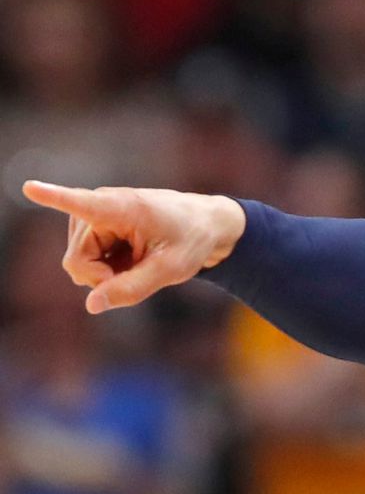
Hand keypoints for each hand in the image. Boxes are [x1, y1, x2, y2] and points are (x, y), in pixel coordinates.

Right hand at [21, 181, 246, 313]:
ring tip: (138, 260)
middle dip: (102, 277)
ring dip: (106, 273)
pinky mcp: (89, 225)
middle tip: (138, 272)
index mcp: (123, 207)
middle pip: (76, 260)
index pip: (82, 204)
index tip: (31, 187)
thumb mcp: (171, 270)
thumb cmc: (191, 240)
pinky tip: (129, 258)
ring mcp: (91, 215)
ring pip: (77, 263)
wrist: (205, 224)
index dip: (54, 198)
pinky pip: (84, 261)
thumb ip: (132, 289)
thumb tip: (91, 305)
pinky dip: (106, 269)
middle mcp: (99, 204)